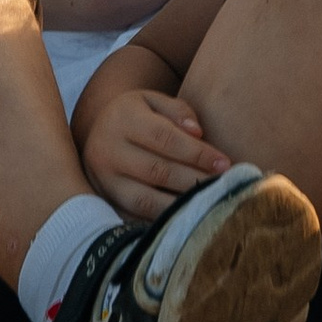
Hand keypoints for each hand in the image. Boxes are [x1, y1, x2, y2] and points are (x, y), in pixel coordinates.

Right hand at [79, 86, 235, 221]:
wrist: (97, 133)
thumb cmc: (137, 116)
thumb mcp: (153, 101)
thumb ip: (178, 111)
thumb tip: (197, 133)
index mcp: (122, 119)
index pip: (165, 138)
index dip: (197, 154)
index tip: (224, 164)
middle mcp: (107, 150)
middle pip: (158, 171)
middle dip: (195, 180)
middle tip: (223, 186)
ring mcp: (103, 181)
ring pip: (146, 200)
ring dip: (182, 205)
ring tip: (209, 204)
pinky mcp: (106, 203)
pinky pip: (137, 218)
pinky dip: (163, 220)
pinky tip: (187, 218)